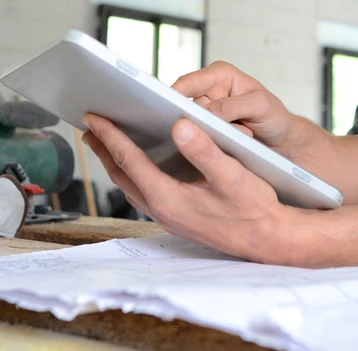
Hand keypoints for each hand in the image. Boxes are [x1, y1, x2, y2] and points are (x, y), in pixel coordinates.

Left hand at [82, 113, 290, 262]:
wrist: (268, 239)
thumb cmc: (254, 209)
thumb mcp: (232, 174)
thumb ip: (204, 150)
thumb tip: (179, 127)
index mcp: (169, 197)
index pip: (130, 161)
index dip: (110, 136)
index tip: (94, 118)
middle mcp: (162, 209)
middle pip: (122, 175)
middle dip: (103, 149)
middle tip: (89, 127)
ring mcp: (168, 216)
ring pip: (131, 185)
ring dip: (116, 163)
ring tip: (106, 143)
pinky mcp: (177, 217)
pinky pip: (143, 192)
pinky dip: (133, 174)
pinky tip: (139, 165)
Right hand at [172, 62, 299, 153]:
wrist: (283, 141)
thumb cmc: (275, 116)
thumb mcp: (260, 105)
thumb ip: (232, 106)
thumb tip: (206, 112)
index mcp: (220, 75)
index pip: (188, 82)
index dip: (173, 95)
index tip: (167, 111)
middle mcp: (209, 92)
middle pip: (184, 106)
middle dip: (195, 122)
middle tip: (209, 132)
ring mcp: (207, 113)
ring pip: (192, 126)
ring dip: (209, 136)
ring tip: (236, 137)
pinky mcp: (208, 132)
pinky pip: (199, 139)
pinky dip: (210, 145)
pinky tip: (224, 148)